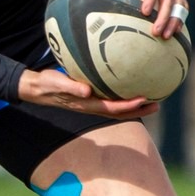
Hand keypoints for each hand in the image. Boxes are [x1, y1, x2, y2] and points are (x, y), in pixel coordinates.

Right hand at [17, 69, 156, 117]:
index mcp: (86, 104)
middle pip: (120, 112)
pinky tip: (131, 88)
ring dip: (134, 107)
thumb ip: (71, 87)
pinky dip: (123, 97)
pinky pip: (110, 99)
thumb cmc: (47, 83)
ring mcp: (91, 103)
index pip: (111, 108)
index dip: (128, 106)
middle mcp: (92, 106)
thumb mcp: (56, 83)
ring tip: (152, 100)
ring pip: (117, 108)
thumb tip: (87, 91)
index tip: (143, 99)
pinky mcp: (90, 97)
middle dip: (139, 110)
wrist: (37, 87)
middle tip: (157, 105)